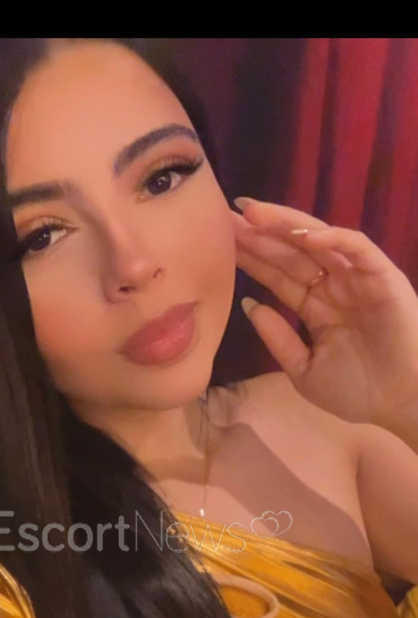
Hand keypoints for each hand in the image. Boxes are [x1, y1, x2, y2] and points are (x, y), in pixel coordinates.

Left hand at [232, 198, 417, 426]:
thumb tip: (250, 306)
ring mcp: (357, 277)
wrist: (404, 403)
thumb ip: (279, 338)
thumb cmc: (359, 392)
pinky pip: (356, 247)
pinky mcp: (382, 275)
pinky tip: (301, 234)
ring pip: (318, 241)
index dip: (251, 257)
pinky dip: (331, 237)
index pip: (278, 274)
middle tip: (226, 216)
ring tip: (253, 214)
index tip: (219, 241)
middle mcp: (334, 286)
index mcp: (316, 306)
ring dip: (286, 225)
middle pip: (291, 252)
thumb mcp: (305, 370)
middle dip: (260, 234)